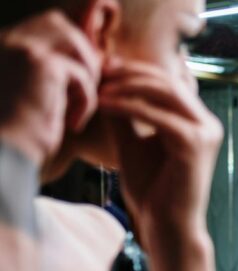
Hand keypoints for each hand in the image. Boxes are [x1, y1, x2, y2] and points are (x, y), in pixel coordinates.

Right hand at [0, 11, 101, 163]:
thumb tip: (101, 60)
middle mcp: (9, 39)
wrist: (5, 154)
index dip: (70, 51)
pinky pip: (81, 74)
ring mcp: (24, 48)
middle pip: (60, 23)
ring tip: (78, 106)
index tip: (80, 83)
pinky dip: (86, 100)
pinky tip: (73, 123)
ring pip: (76, 43)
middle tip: (86, 88)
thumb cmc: (22, 134)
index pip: (46, 26)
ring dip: (86, 76)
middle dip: (82, 54)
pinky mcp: (42, 65)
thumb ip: (54, 73)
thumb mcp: (36, 94)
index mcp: (4, 44)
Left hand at [98, 58, 222, 256]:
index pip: (168, 84)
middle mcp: (208, 125)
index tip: (105, 68)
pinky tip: (105, 105)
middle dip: (131, 74)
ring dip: (128, 87)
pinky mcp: (195, 144)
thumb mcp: (133, 143)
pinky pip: (159, 116)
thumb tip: (107, 83)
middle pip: (168, 82)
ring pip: (165, 93)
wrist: (166, 226)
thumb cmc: (152, 192)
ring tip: (100, 90)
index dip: (137, 71)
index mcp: (198, 123)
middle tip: (101, 72)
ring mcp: (205, 134)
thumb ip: (126, 115)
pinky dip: (130, 107)